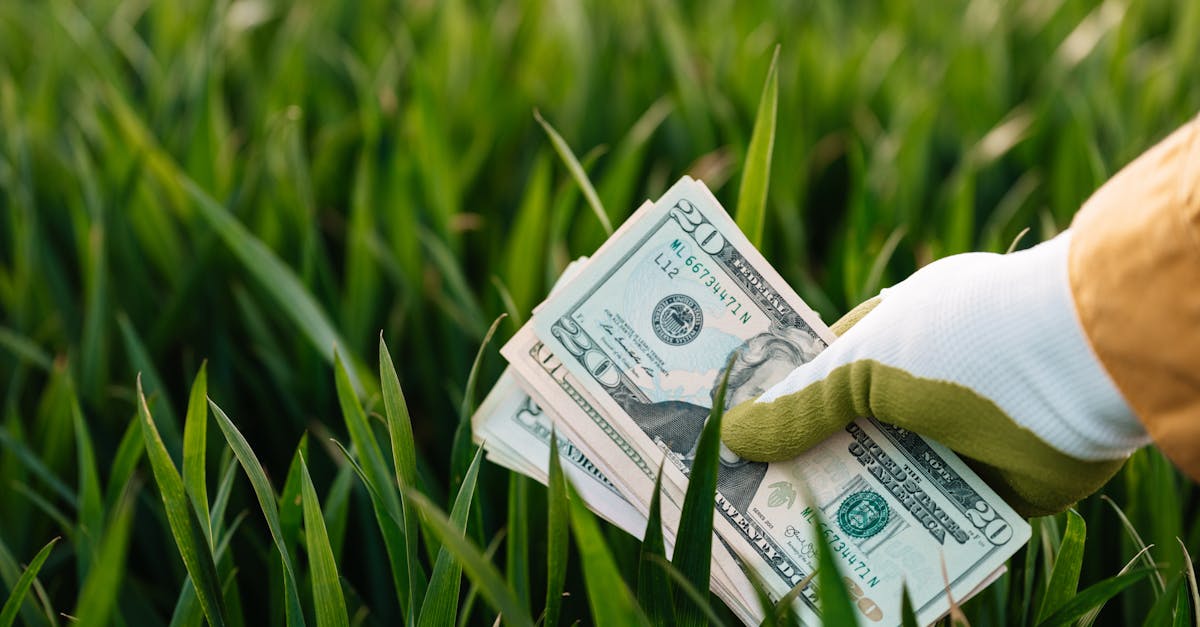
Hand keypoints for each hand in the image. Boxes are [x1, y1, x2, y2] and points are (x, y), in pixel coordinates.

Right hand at [721, 232, 1149, 516]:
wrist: (1077, 373)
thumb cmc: (965, 339)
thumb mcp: (864, 364)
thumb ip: (800, 406)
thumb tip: (731, 434)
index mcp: (904, 328)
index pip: (830, 364)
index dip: (786, 395)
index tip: (740, 428)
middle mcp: (934, 379)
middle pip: (857, 426)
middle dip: (811, 457)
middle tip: (752, 494)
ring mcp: (966, 431)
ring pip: (894, 474)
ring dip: (854, 502)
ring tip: (789, 536)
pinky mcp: (997, 484)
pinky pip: (940, 515)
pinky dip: (907, 534)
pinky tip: (857, 559)